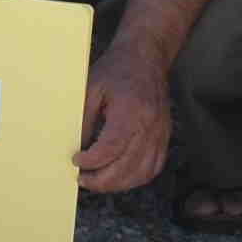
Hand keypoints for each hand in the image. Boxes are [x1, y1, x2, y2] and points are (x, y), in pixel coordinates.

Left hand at [73, 45, 176, 196]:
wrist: (146, 58)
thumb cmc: (117, 70)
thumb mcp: (92, 89)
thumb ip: (85, 120)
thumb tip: (78, 147)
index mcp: (130, 112)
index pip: (111, 149)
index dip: (92, 162)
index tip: (76, 161)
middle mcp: (149, 126)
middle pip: (126, 167)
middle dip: (101, 180)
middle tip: (82, 179)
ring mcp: (160, 133)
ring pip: (141, 173)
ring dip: (118, 184)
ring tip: (98, 181)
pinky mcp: (164, 137)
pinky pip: (154, 167)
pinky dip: (136, 178)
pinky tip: (120, 177)